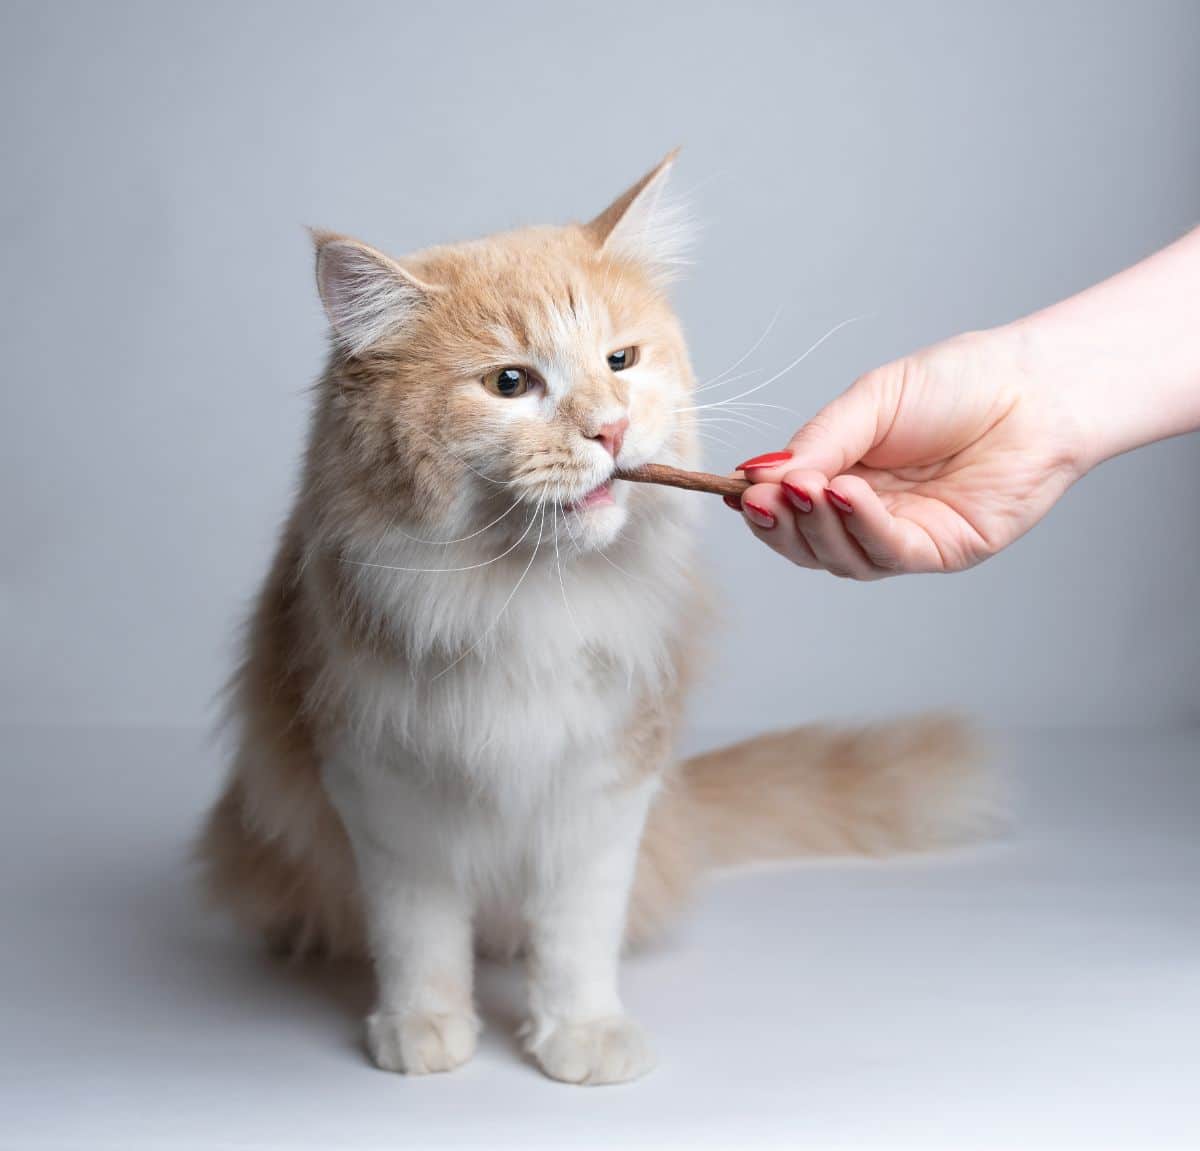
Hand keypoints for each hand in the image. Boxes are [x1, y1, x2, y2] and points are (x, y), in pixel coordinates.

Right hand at [729, 327, 1087, 577]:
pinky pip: (887, 552)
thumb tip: (757, 473)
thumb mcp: (871, 401)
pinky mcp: (940, 551)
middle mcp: (867, 514)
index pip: (787, 508)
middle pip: (804, 544)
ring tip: (807, 489)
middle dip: (777, 525)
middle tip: (761, 498)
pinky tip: (847, 495)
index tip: (738, 491)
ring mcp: (902, 537)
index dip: (759, 507)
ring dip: (815, 526)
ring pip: (838, 557)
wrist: (1035, 387)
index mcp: (844, 476)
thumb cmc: (959, 384)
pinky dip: (860, 527)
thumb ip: (819, 440)